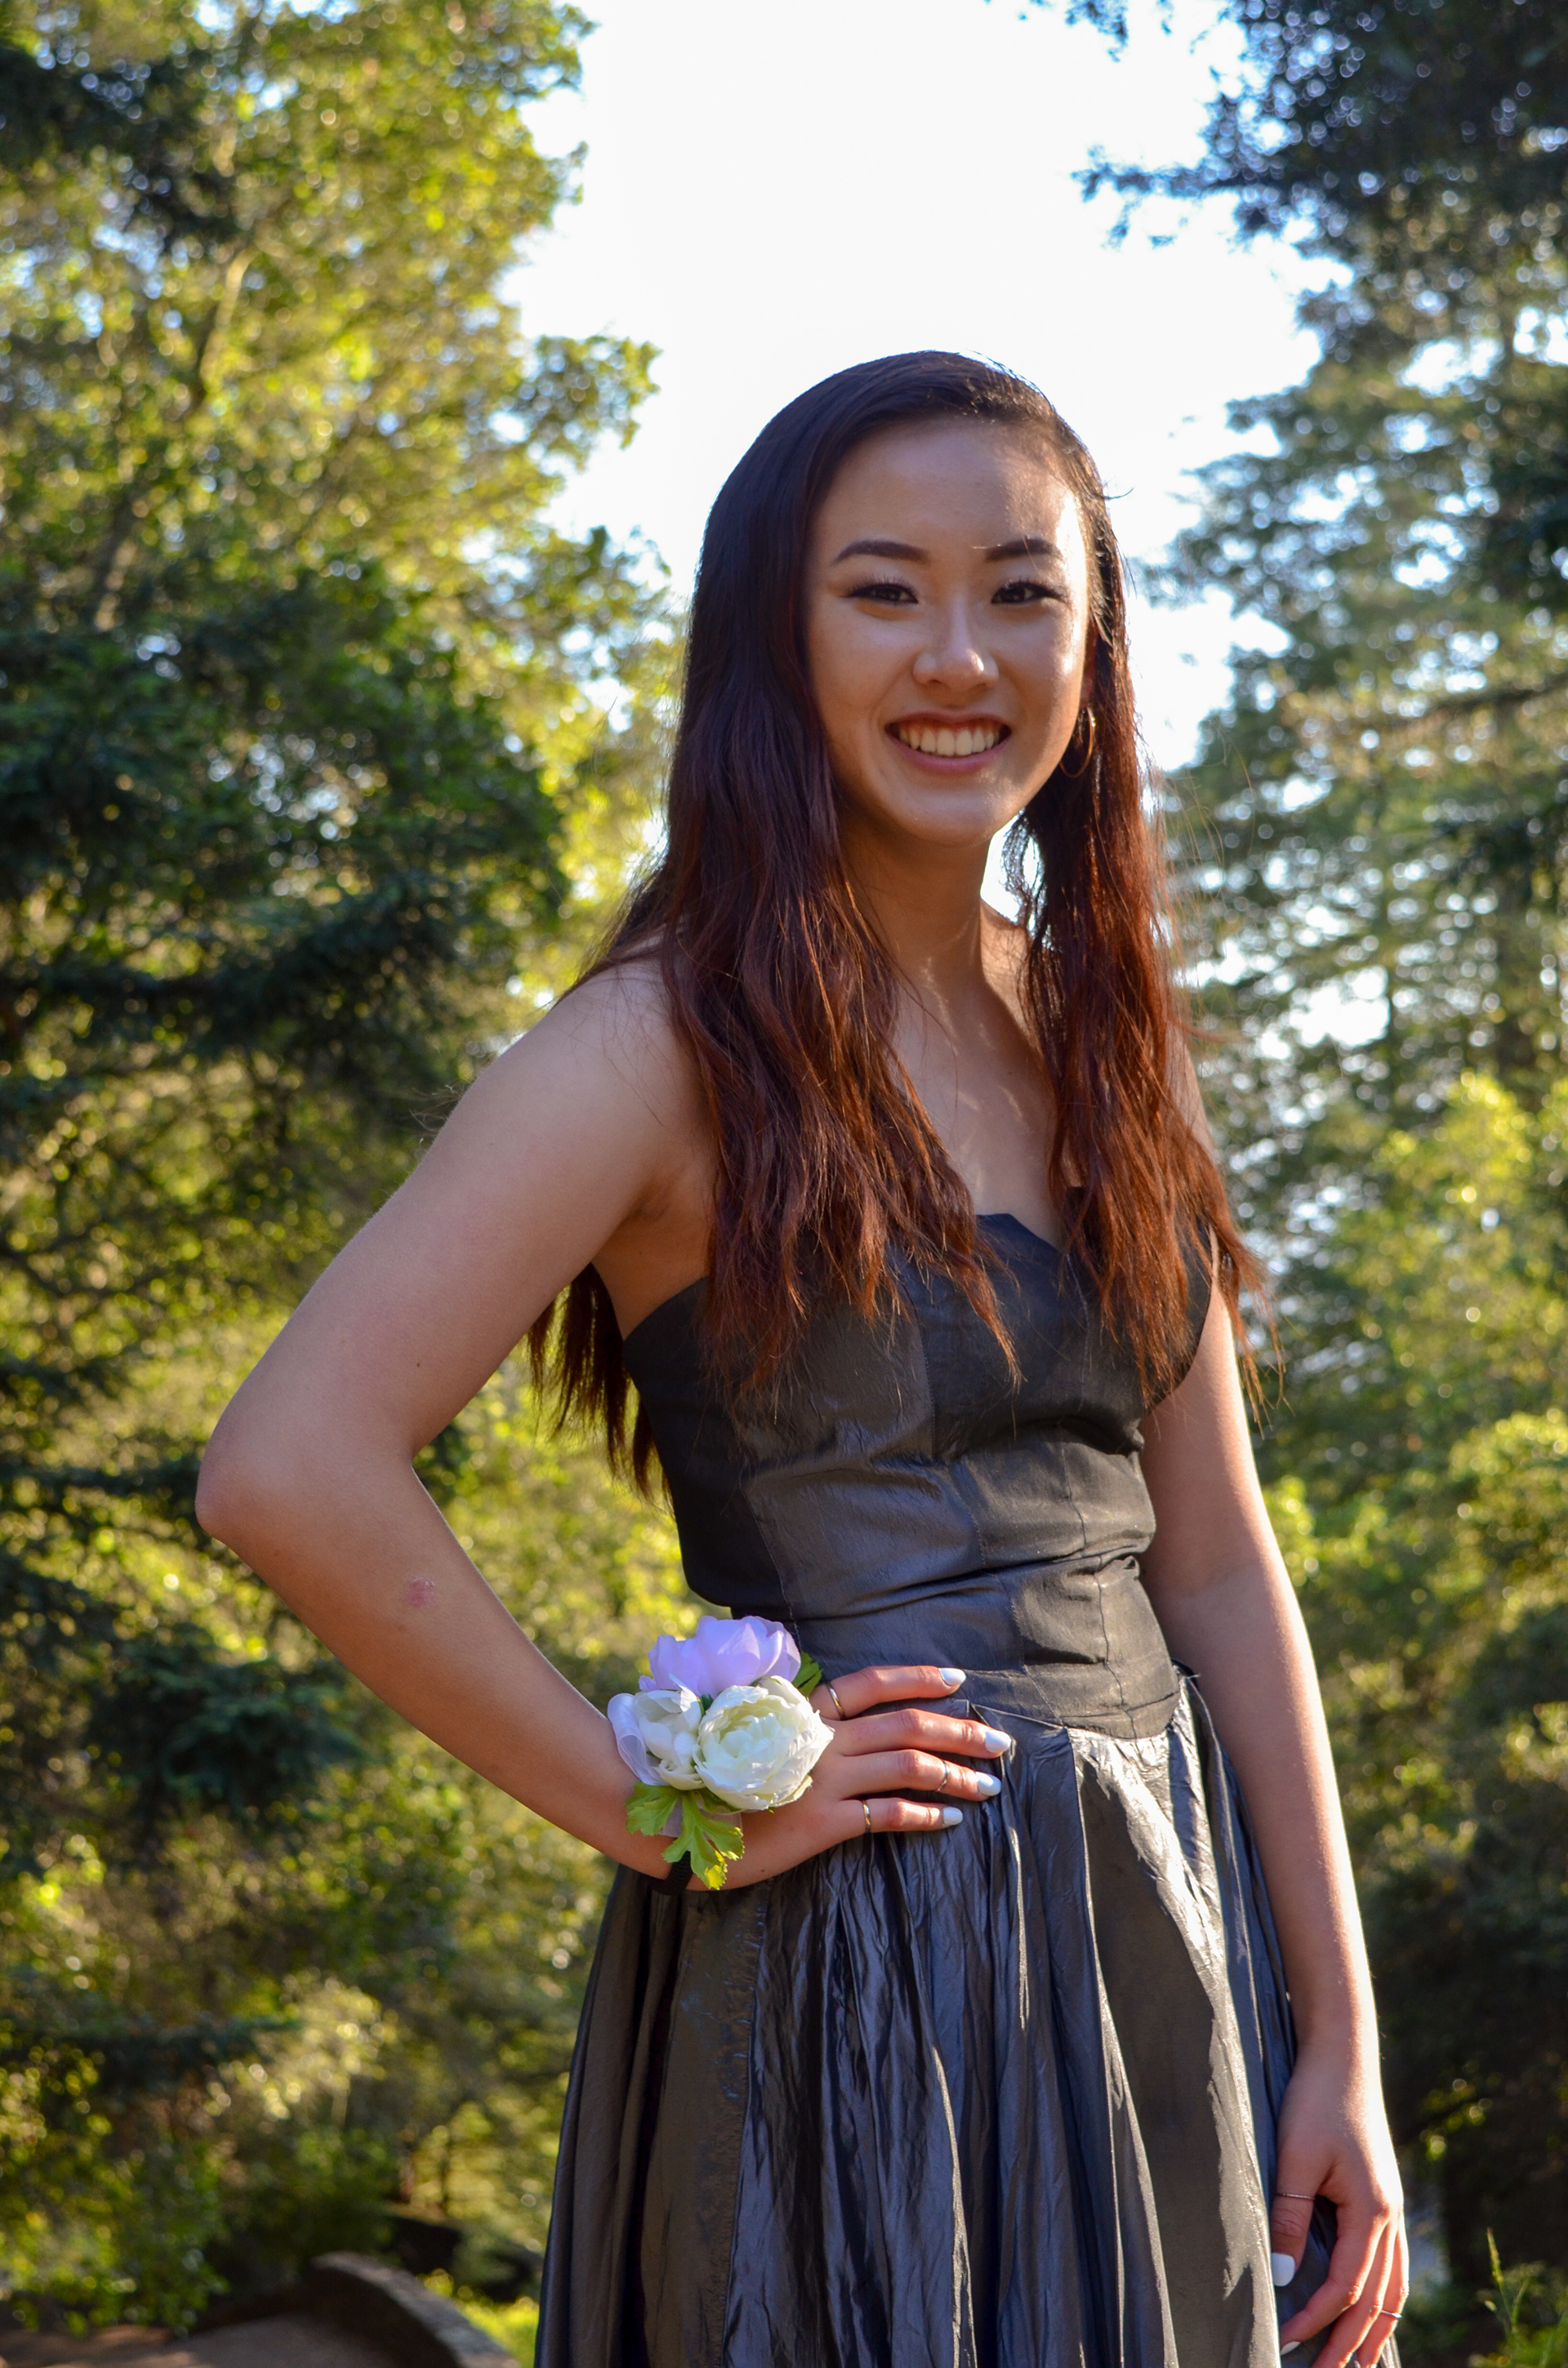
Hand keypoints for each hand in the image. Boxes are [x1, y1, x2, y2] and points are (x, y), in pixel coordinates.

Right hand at [714, 1663, 1013, 1887]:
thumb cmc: (707, 1777)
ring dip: (957, 1773)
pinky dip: (926, 1814)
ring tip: (989, 1783)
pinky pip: (890, 1813)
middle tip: (999, 1741)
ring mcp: (825, 1777)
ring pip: (909, 1765)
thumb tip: (826, 1721)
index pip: (873, 1682)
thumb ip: (791, 1725)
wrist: (674, 1817)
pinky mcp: (825, 1821)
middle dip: (960, 1731)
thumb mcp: (750, 1734)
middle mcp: (822, 1737)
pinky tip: (951, 1820)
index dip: (919, 1678)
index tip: (958, 1682)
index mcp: (804, 1711)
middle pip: (908, 1725)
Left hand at [1272, 2043, 1406, 2367]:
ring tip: (1356, 2363)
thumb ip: (1292, 2217)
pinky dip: (1385, 2299)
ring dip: (1374, 2329)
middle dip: (1351, 2343)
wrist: (1343, 2056)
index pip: (1346, 2288)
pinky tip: (1371, 2311)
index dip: (1316, 2319)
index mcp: (1371, 2211)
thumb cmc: (1315, 2101)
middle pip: (1378, 2301)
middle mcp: (1389, 2217)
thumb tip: (1285, 2276)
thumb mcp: (1295, 2158)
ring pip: (1393, 2289)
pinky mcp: (1384, 2198)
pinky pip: (1393, 2266)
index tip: (1284, 2337)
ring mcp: (1392, 2209)